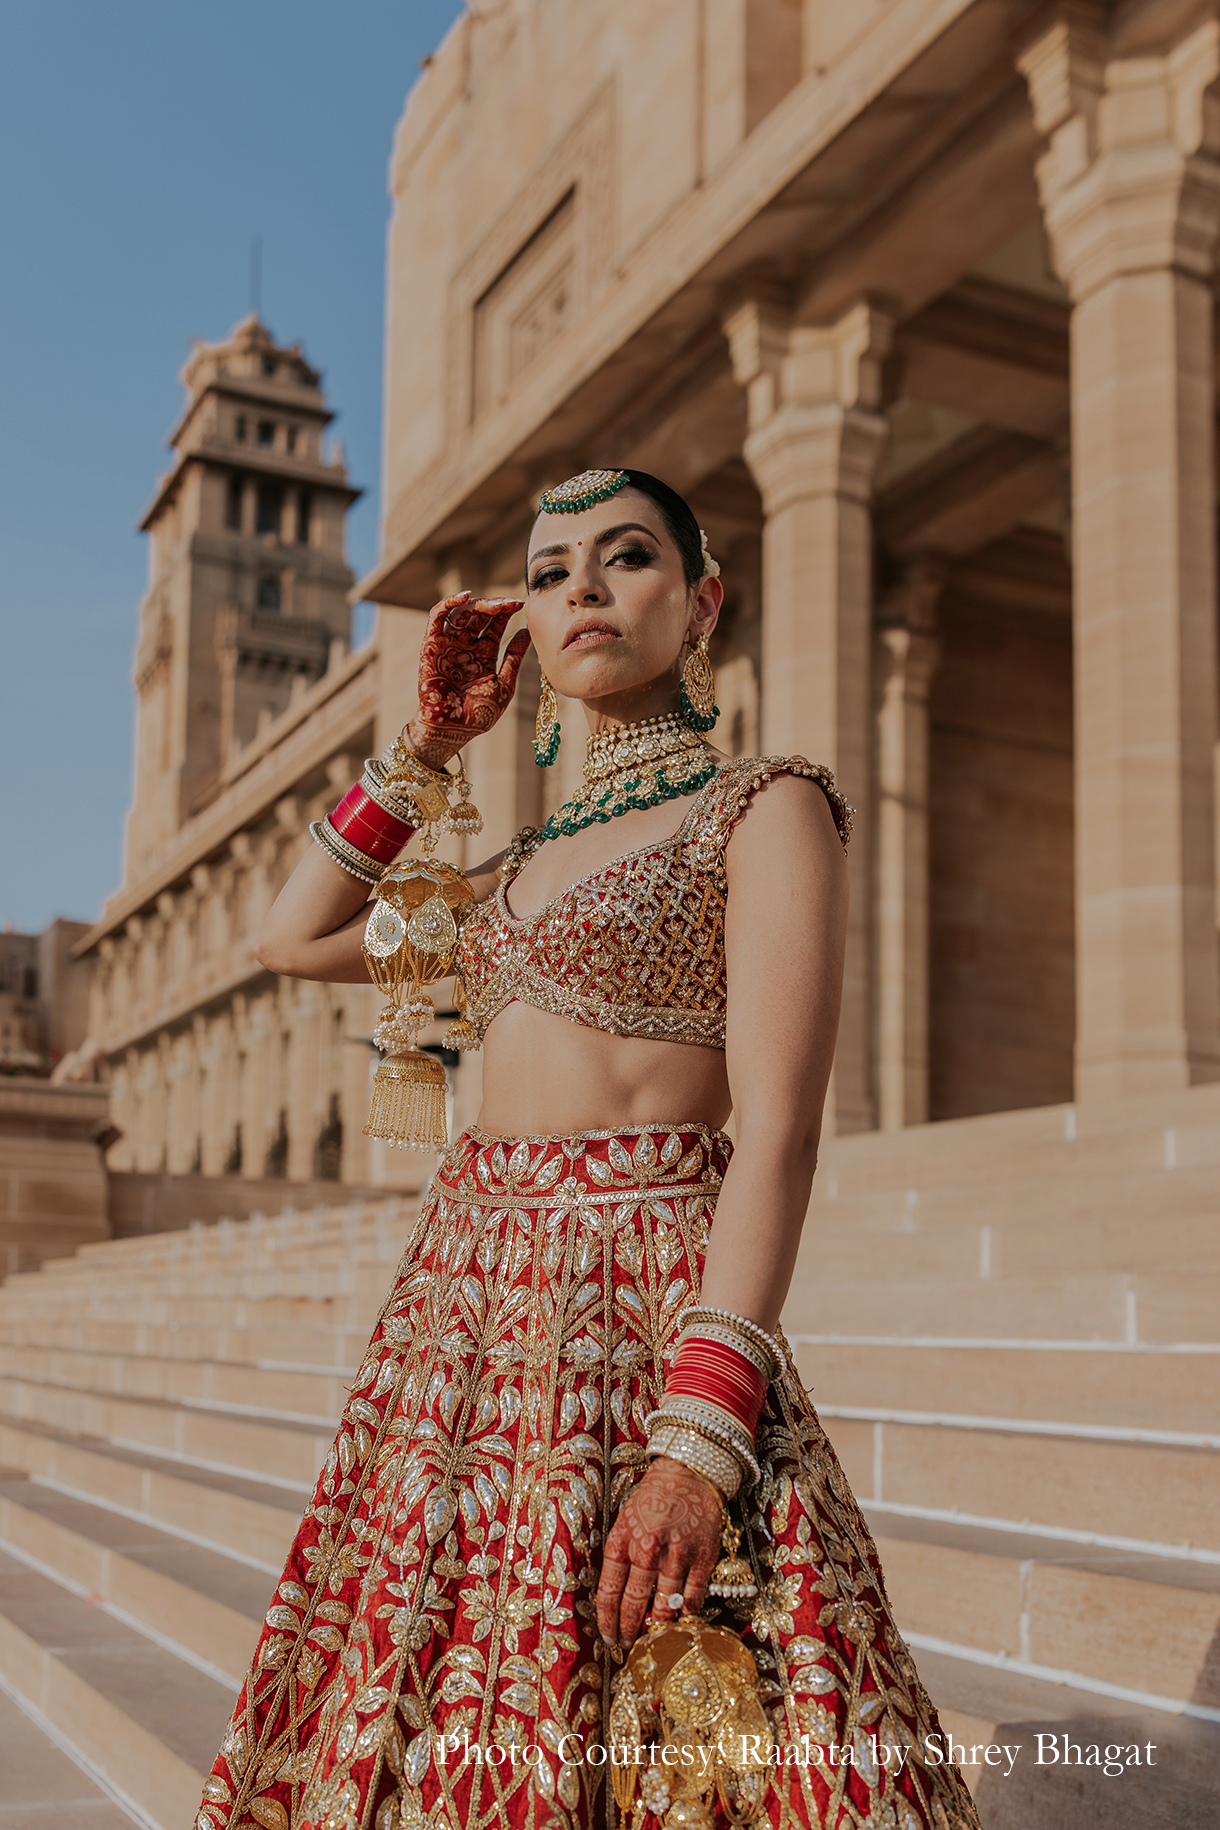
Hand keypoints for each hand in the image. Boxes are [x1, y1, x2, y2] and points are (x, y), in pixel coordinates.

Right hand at [405, 592, 530, 769]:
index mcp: (484, 654)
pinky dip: (448, 603)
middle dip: (495, 606)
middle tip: (511, 603)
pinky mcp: (431, 644)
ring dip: (478, 603)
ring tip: (495, 605)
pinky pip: (437, 617)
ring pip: (461, 612)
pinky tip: (465, 597)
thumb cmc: (479, 714)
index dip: (507, 611)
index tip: (521, 604)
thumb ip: (514, 659)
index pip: (495, 624)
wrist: (453, 729)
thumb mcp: (504, 685)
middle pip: (480, 615)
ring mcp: (448, 644)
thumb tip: (527, 633)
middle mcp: (466, 646)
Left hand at [596, 1458, 722, 1645]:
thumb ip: (621, 1554)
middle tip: (627, 1643)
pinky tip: (682, 1619)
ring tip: (654, 1636)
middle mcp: (648, 1547)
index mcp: (624, 1538)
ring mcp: (677, 1553)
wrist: (688, 1472)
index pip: (609, 1588)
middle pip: (635, 1601)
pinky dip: (687, 1613)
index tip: (607, 1636)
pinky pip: (694, 1597)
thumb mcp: (625, 1519)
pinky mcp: (703, 1556)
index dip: (607, 1618)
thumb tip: (615, 1596)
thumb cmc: (652, 1498)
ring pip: (666, 1604)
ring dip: (658, 1625)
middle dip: (629, 1628)